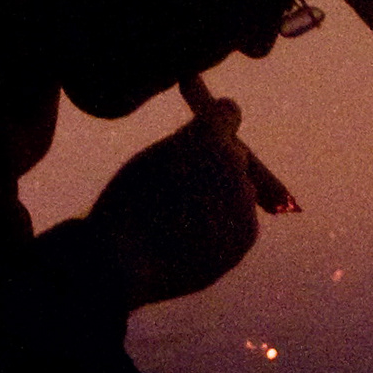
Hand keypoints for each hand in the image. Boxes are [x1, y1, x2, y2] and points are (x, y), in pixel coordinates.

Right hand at [82, 103, 261, 305]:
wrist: (124, 260)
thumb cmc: (126, 206)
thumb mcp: (151, 159)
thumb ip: (185, 146)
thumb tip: (210, 146)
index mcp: (206, 134)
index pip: (228, 112)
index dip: (217, 123)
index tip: (210, 133)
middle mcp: (233, 161)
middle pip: (235, 156)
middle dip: (217, 167)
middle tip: (186, 189)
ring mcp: (243, 199)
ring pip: (238, 192)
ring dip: (219, 202)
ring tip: (180, 223)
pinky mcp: (248, 232)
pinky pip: (240, 223)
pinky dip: (222, 231)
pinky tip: (191, 242)